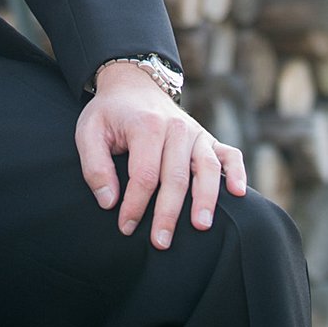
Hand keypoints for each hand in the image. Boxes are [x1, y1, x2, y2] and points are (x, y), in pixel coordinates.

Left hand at [75, 62, 246, 249]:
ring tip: (201, 226)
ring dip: (206, 199)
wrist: (134, 84)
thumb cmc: (110, 113)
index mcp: (147, 126)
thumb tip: (109, 202)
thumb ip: (95, 166)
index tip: (125, 227)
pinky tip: (238, 193)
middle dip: (168, 213)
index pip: (144, 175)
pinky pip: (229, 154)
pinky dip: (236, 172)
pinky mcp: (208, 137)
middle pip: (176, 177)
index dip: (135, 205)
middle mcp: (176, 128)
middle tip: (161, 242)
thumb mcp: (89, 132)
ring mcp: (196, 132)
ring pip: (206, 168)